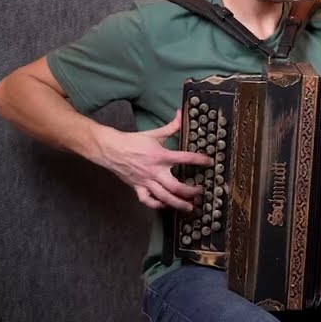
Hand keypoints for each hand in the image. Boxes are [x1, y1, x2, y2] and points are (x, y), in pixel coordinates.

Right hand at [95, 110, 214, 210]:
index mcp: (161, 156)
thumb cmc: (133, 141)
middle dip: (191, 191)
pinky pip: (148, 201)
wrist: (111, 149)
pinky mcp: (137, 187)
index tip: (210, 162)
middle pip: (176, 186)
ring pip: (164, 197)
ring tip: (189, 207)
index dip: (200, 160)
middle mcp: (155, 171)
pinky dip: (157, 205)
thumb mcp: (154, 133)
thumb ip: (171, 127)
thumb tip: (180, 114)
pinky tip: (166, 205)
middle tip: (200, 192)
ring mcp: (146, 181)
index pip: (185, 158)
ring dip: (178, 203)